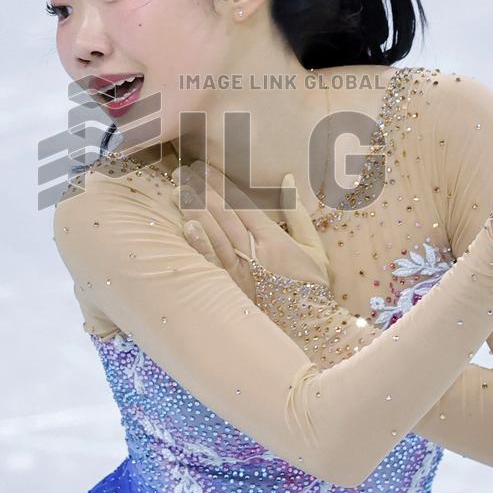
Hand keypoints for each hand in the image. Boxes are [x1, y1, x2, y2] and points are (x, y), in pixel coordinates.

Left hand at [171, 161, 331, 300]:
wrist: (312, 325)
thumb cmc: (314, 285)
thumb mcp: (312, 245)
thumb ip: (297, 212)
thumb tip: (288, 178)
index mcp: (274, 240)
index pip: (242, 204)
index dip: (222, 185)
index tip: (206, 168)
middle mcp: (255, 253)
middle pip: (224, 216)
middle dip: (202, 191)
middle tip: (183, 172)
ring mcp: (241, 272)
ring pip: (214, 235)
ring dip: (194, 211)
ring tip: (177, 191)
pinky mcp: (230, 289)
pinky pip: (212, 264)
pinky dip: (199, 245)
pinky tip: (187, 227)